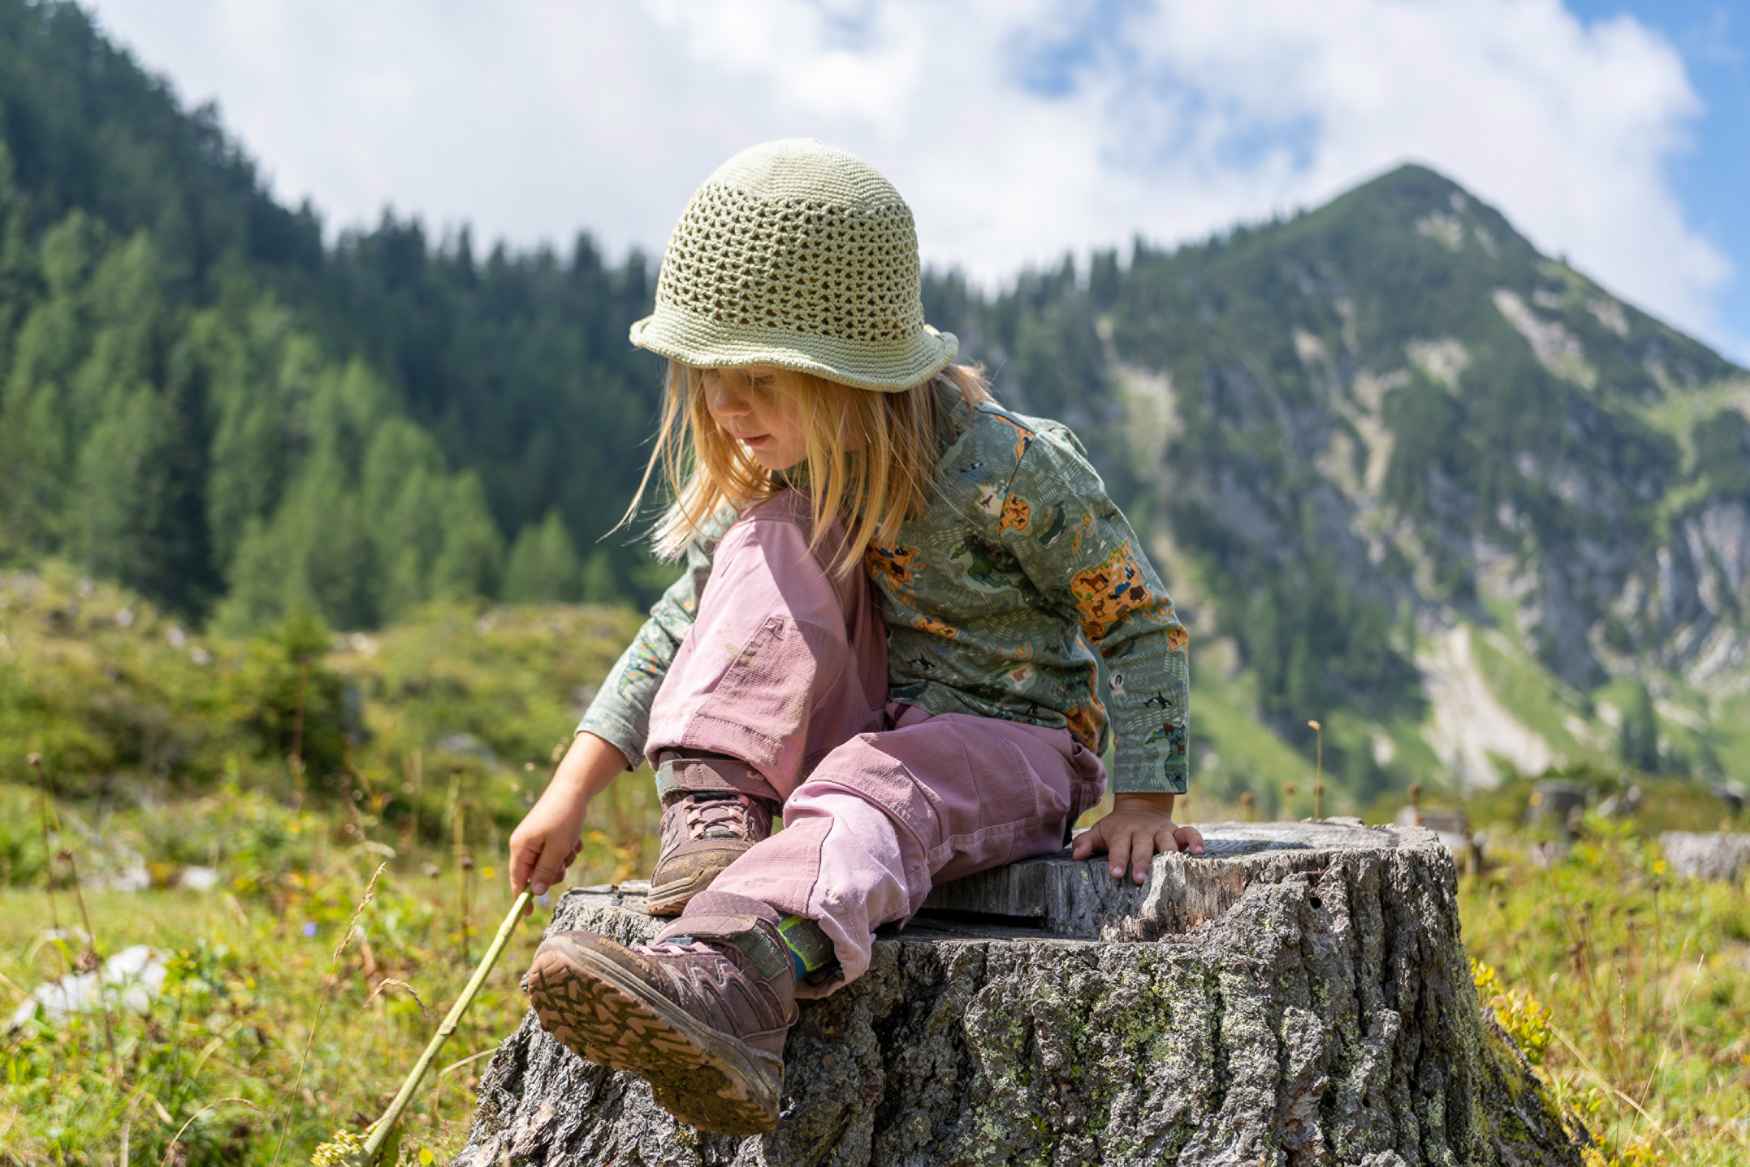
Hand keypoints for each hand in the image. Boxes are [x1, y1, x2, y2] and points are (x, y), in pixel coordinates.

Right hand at [508, 731, 634, 913]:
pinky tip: (574, 837)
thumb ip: (545, 872)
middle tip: (566, 861)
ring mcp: (535, 839)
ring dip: (564, 859)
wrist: (574, 788)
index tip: (528, 916)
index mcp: (520, 848)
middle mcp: (524, 844)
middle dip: (553, 872)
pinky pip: (557, 852)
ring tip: (572, 844)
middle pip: (536, 875)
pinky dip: (567, 849)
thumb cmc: (565, 818)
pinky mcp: (546, 834)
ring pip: (550, 864)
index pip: (517, 881)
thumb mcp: (557, 849)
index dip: (522, 899)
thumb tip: (535, 893)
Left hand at [1071, 792, 1204, 883]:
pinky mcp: (1177, 831)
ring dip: (1170, 853)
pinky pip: (1189, 832)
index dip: (1117, 860)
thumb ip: (1086, 842)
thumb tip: (1076, 855)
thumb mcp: (1100, 832)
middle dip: (1141, 862)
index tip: (1116, 874)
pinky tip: (1199, 852)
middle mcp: (1142, 832)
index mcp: (1122, 833)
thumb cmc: (1117, 828)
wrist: (1141, 806)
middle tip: (1140, 879)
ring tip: (1174, 866)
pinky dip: (1195, 840)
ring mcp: (1161, 831)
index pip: (1118, 847)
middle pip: (1142, 847)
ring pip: (1167, 841)